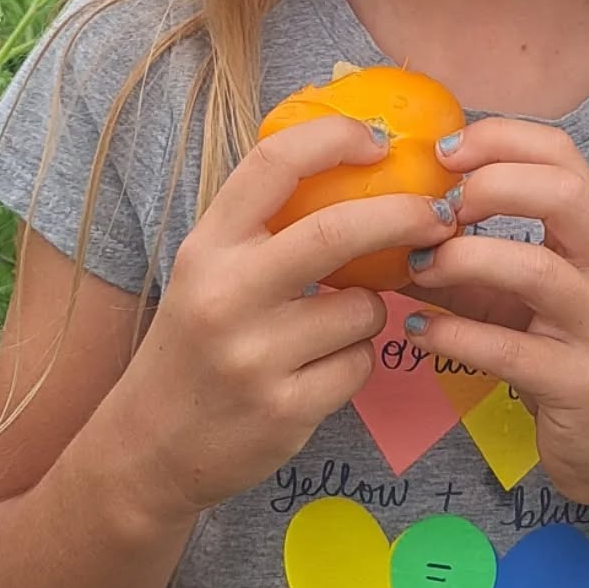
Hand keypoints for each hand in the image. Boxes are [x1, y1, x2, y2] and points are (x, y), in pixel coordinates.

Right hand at [110, 116, 458, 522]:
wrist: (149, 450)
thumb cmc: (196, 342)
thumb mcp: (209, 268)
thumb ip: (267, 223)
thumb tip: (361, 165)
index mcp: (208, 245)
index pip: (274, 162)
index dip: (336, 137)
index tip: (380, 140)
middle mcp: (227, 294)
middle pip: (338, 231)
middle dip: (404, 216)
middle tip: (439, 215)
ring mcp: (255, 357)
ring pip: (363, 307)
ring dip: (370, 308)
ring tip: (334, 324)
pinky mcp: (285, 411)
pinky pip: (360, 364)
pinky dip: (355, 359)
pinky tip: (319, 369)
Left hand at [401, 118, 588, 511]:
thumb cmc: (566, 354)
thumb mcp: (522, 296)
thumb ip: (471, 258)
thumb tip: (391, 226)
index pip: (563, 154)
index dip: (500, 139)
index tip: (443, 153)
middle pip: (564, 193)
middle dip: (492, 185)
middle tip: (440, 210)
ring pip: (538, 270)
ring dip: (465, 259)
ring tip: (418, 267)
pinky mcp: (580, 384)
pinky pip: (511, 350)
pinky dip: (456, 334)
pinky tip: (419, 331)